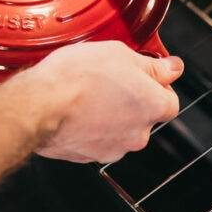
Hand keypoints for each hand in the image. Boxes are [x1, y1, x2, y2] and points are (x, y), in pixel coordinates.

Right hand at [21, 41, 182, 163]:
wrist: (40, 105)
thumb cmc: (77, 77)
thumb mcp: (120, 53)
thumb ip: (152, 65)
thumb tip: (172, 67)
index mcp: (153, 106)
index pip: (170, 101)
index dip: (157, 86)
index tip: (144, 75)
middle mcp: (138, 134)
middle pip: (144, 116)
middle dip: (131, 100)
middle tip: (109, 80)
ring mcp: (113, 149)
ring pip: (120, 130)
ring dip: (110, 115)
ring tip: (87, 94)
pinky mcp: (88, 157)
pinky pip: (96, 140)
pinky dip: (90, 127)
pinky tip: (75, 109)